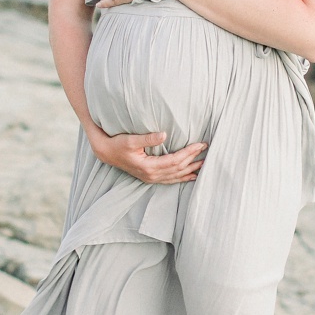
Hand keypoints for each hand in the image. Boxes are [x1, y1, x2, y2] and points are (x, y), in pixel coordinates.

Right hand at [90, 128, 205, 184]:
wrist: (107, 153)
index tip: (200, 144)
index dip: (189, 152)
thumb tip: (164, 134)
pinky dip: (182, 177)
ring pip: (176, 176)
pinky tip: (191, 176)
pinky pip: (171, 180)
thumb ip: (148, 138)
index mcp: (148, 167)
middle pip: (178, 168)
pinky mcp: (151, 177)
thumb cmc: (118, 144)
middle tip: (207, 149)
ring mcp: (151, 178)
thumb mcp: (131, 139)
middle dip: (194, 159)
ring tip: (204, 164)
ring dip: (191, 170)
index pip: (175, 160)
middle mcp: (152, 175)